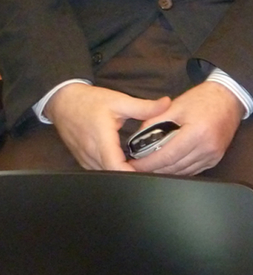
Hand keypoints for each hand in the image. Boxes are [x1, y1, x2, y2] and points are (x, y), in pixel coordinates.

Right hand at [47, 84, 171, 170]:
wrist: (64, 101)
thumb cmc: (89, 101)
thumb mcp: (120, 100)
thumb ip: (144, 106)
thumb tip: (166, 104)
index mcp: (101, 139)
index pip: (115, 166)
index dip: (131, 173)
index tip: (147, 171)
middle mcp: (90, 153)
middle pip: (110, 173)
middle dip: (129, 174)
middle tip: (149, 169)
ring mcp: (84, 158)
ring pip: (104, 173)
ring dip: (119, 172)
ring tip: (139, 168)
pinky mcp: (82, 159)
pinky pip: (97, 170)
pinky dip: (110, 169)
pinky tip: (123, 164)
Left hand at [129, 82, 244, 175]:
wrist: (230, 98)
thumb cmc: (204, 99)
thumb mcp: (176, 105)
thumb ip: (155, 121)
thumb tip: (138, 138)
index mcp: (196, 132)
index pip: (167, 155)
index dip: (148, 163)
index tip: (134, 165)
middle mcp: (206, 147)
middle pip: (174, 167)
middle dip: (153, 169)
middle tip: (139, 166)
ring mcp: (213, 155)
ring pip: (182, 172)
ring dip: (165, 171)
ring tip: (151, 166)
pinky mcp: (215, 158)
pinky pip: (193, 171)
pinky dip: (179, 170)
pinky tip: (170, 165)